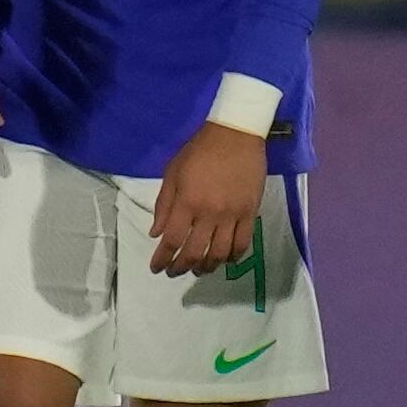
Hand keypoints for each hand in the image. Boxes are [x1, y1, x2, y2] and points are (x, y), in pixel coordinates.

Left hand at [150, 121, 266, 277]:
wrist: (236, 134)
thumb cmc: (199, 150)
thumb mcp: (173, 172)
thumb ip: (164, 205)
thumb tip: (156, 234)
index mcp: (187, 201)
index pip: (172, 240)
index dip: (162, 259)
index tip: (156, 268)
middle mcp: (209, 213)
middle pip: (195, 252)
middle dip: (181, 268)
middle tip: (175, 272)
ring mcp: (232, 215)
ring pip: (220, 253)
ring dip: (207, 267)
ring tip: (199, 269)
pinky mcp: (251, 213)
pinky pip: (242, 243)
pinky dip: (233, 257)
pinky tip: (225, 260)